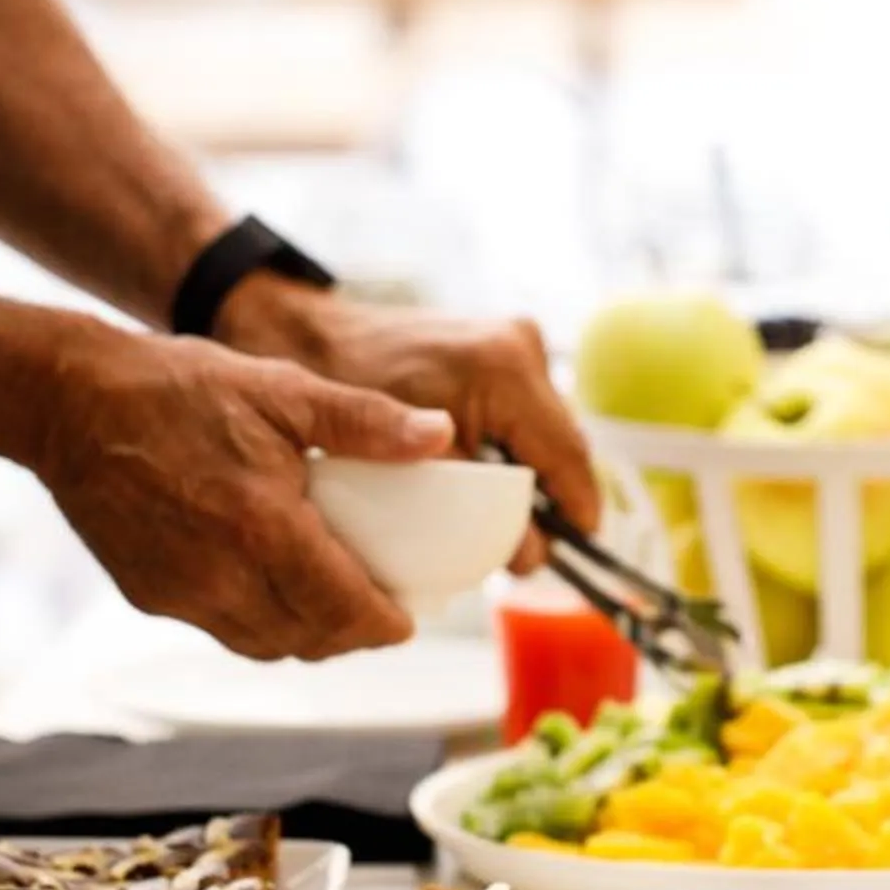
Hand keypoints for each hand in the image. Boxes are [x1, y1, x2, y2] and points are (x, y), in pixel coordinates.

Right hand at [27, 328, 449, 659]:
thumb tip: (440, 434)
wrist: (69, 401)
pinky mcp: (147, 597)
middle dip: (351, 635)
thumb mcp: (284, 390)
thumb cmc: (176, 388)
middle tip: (377, 609)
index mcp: (264, 528)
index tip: (407, 619)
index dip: (384, 625)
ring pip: (263, 645)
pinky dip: (256, 621)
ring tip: (331, 605)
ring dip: (305, 636)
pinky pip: (219, 629)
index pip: (343, 610)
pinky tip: (270, 586)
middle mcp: (221, 576)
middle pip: (309, 640)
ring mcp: (180, 594)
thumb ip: (366, 421)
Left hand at [217, 281, 601, 570]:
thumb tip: (529, 557)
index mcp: (506, 372)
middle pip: (563, 443)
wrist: (308, 333)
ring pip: (545, 429)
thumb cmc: (346, 388)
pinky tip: (489, 482)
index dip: (580, 508)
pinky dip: (514, 449)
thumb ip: (476, 505)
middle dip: (553, 497)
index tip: (579, 548)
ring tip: (508, 521)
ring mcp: (512, 343)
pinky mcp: (497, 348)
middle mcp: (521, 349)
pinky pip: (524, 412)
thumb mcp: (412, 458)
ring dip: (534, 474)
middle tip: (528, 548)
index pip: (569, 454)